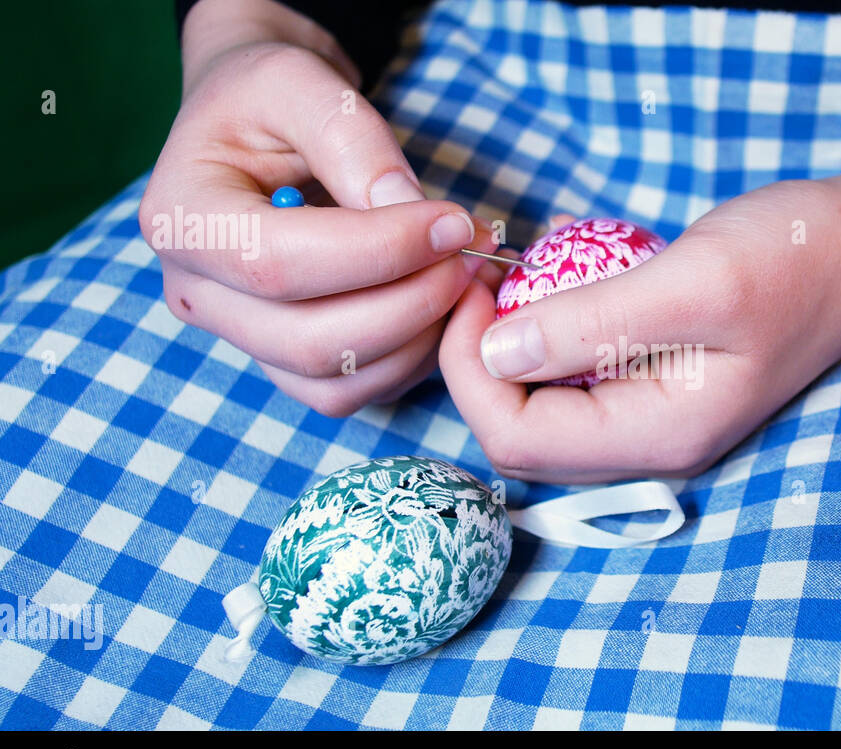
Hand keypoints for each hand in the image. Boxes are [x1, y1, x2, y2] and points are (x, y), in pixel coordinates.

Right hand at [139, 0, 496, 415]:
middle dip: (411, 303)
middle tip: (473, 255)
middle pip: (311, 341)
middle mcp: (197, 292)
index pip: (279, 264)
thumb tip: (408, 211)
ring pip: (337, 380)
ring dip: (421, 338)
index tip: (453, 224)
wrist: (256, 125)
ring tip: (468, 275)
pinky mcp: (284, 361)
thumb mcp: (300, 81)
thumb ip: (351, 138)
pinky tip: (444, 304)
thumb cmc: (270, 97)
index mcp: (182, 219)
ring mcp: (240, 337)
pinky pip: (353, 390)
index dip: (380, 253)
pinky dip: (412, 358)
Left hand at [440, 179, 840, 482]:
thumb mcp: (694, 282)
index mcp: (659, 435)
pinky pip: (576, 379)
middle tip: (481, 282)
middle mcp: (651, 443)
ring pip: (544, 409)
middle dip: (480, 365)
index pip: (519, 439)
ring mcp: (656, 417)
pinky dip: (548, 336)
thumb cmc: (795, 258)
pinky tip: (556, 283)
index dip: (470, 370)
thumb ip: (592, 322)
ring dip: (511, 350)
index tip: (469, 288)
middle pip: (524, 435)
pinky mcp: (658, 384)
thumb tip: (494, 354)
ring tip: (510, 279)